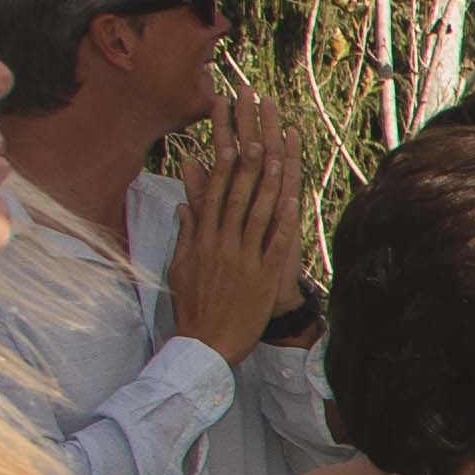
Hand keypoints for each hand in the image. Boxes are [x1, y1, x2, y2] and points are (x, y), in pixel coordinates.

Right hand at [168, 102, 306, 353]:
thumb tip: (184, 204)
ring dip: (267, 182)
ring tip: (276, 153)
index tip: (229, 136)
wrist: (204, 346)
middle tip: (254, 129)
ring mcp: (242, 259)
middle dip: (245, 160)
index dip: (222, 163)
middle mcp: (220, 244)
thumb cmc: (193, 307)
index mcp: (201, 240)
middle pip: (235, 194)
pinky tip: (293, 198)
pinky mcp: (261, 276)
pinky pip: (274, 243)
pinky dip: (283, 219)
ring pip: (256, 213)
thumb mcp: (181, 267)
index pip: (213, 194)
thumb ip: (186, 234)